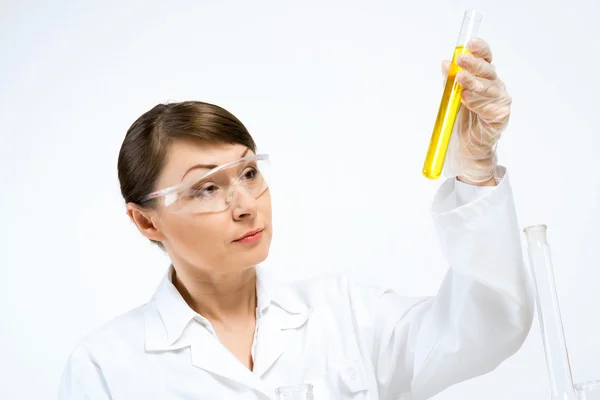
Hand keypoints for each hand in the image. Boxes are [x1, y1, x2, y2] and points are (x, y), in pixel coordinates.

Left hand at [441, 38, 511, 184]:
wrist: (464, 150)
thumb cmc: (460, 121)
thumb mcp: (451, 98)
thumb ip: (450, 82)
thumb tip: (446, 63)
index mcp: (484, 78)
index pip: (485, 59)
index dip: (480, 50)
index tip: (471, 43)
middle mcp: (494, 87)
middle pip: (487, 71)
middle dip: (474, 64)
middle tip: (462, 60)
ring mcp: (499, 101)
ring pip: (489, 88)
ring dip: (474, 83)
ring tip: (461, 80)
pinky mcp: (500, 117)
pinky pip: (490, 108)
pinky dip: (477, 103)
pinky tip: (467, 99)